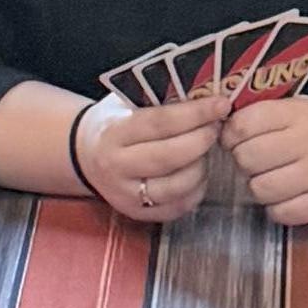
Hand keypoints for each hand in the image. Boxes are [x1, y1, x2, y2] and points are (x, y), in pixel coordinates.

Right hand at [75, 88, 226, 224]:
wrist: (87, 157)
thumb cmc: (115, 123)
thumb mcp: (127, 104)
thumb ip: (159, 99)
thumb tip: (205, 93)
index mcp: (112, 133)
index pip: (159, 122)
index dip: (194, 114)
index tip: (220, 105)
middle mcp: (116, 167)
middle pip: (170, 157)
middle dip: (201, 140)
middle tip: (216, 127)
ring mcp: (126, 195)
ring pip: (178, 186)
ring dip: (201, 166)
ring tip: (204, 149)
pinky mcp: (139, 214)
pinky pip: (180, 206)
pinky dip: (196, 189)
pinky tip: (196, 171)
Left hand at [225, 92, 307, 228]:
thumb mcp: (299, 111)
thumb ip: (264, 115)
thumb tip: (219, 128)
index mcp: (299, 113)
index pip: (245, 123)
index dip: (231, 135)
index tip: (234, 140)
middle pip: (248, 157)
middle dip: (243, 162)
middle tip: (255, 162)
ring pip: (260, 188)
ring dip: (258, 187)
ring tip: (271, 180)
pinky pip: (281, 212)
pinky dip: (276, 208)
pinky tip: (286, 198)